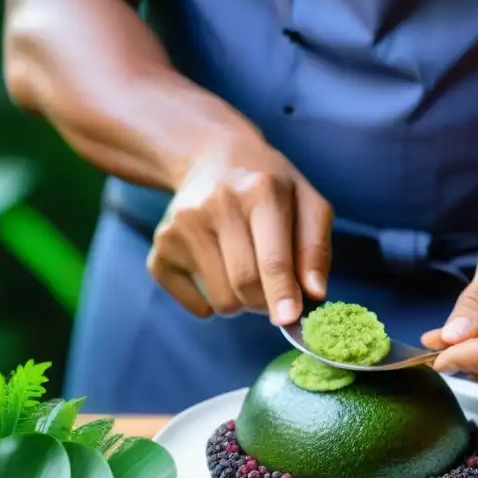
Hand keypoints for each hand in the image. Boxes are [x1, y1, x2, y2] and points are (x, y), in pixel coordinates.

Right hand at [147, 131, 332, 324]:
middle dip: (265, 302)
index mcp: (262, 192)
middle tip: (273, 293)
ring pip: (220, 299)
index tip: (289, 320)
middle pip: (245, 285)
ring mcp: (183, 225)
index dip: (282, 294)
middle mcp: (217, 204)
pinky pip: (192, 302)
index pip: (272, 258)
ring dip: (240, 302)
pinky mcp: (161, 246)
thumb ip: (316, 249)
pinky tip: (216, 272)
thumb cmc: (270, 188)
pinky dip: (209, 303)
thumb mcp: (307, 204)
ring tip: (245, 273)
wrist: (212, 157)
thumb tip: (315, 294)